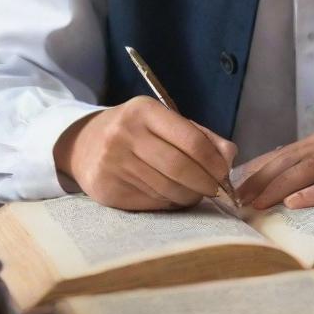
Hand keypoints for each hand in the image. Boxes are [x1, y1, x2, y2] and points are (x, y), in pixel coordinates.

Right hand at [53, 97, 236, 210]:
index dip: (213, 161)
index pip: (190, 140)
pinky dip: (170, 202)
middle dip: (205, 182)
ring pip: (167, 189)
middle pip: (180, 168)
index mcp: (144, 110)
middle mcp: (125, 134)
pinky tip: (172, 195)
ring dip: (190, 195)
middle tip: (216, 189)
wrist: (84, 144)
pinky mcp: (107, 191)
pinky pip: (152, 202)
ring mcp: (113, 164)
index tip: (225, 172)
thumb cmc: (136, 131)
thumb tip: (230, 156)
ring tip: (195, 191)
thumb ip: (200, 136)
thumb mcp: (164, 121)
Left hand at [235, 127, 313, 209]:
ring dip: (278, 187)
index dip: (258, 170)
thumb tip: (284, 183)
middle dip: (259, 181)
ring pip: (308, 170)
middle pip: (290, 160)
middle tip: (236, 201)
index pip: (284, 153)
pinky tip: (297, 203)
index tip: (233, 188)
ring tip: (256, 204)